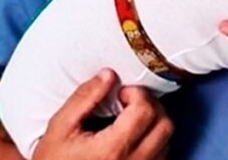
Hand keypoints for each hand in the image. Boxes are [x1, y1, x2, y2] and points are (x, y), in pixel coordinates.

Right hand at [31, 70, 171, 159]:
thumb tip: (108, 75)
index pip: (145, 111)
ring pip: (166, 140)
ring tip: (131, 119)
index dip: (136, 93)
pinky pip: (162, 156)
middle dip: (150, 105)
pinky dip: (154, 141)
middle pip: (164, 124)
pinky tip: (134, 136)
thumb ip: (84, 98)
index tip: (122, 93)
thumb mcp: (61, 126)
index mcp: (112, 149)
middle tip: (130, 102)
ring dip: (154, 123)